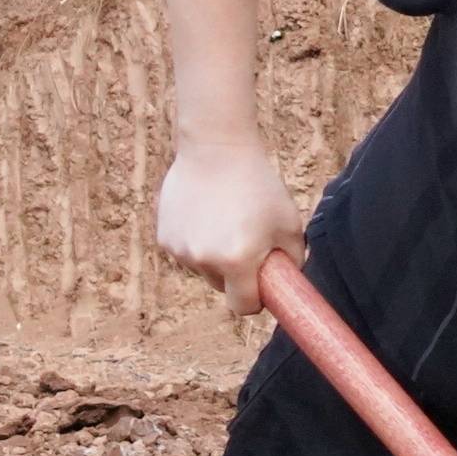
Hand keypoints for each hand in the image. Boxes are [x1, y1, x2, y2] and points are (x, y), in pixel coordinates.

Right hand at [155, 137, 302, 317]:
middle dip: (235, 275)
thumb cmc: (259, 185)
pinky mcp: (164, 237)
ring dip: (214, 257)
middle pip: (222, 287)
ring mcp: (180, 250)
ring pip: (203, 269)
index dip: (255, 300)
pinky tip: (205, 214)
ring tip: (225, 221)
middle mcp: (203, 260)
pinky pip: (186, 253)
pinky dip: (196, 242)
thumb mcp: (290, 224)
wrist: (216, 149)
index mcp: (237, 261)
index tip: (261, 287)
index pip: (244, 306)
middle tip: (247, 244)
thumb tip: (286, 284)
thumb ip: (292, 261)